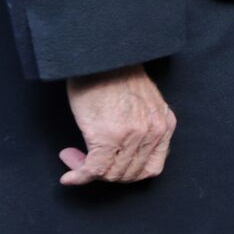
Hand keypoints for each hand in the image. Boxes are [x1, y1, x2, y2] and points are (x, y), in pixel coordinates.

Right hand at [60, 64, 176, 185]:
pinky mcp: (108, 136)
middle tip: (84, 164)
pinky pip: (94, 169)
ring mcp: (133, 136)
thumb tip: (123, 152)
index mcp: (165, 124)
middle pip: (130, 174)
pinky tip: (69, 178)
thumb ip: (142, 125)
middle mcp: (154, 132)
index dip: (127, 174)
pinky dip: (80, 176)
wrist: (102, 56)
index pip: (151, 167)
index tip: (108, 169)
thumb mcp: (142, 102)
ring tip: (73, 159)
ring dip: (89, 173)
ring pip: (112, 174)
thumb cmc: (115, 74)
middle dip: (105, 174)